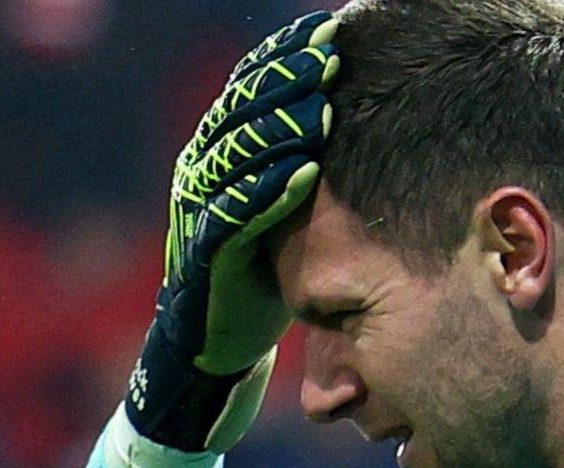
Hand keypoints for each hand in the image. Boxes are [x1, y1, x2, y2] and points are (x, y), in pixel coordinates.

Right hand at [126, 12, 339, 452]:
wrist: (217, 341)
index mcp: (222, 149)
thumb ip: (312, 157)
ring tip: (322, 104)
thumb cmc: (264, 268)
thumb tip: (364, 111)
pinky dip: (268, 193)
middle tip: (332, 55)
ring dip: (281, 127)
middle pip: (245, 111)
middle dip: (289, 80)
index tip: (335, 30)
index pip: (253, 87)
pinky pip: (235, 217)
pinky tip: (302, 171)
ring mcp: (198, 211)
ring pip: (239, 156)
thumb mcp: (291, 207)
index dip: (288, 56)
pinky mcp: (204, 255)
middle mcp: (203, 169)